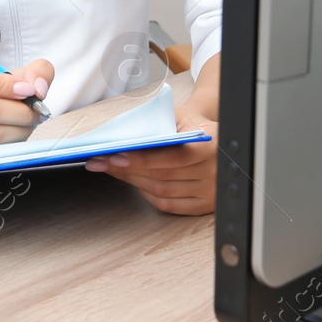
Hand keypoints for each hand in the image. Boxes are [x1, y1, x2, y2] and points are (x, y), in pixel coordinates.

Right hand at [0, 58, 54, 148]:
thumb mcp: (8, 75)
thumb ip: (33, 72)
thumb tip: (39, 87)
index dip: (4, 86)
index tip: (28, 90)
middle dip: (20, 111)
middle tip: (36, 110)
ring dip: (19, 129)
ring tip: (28, 123)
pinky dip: (9, 144)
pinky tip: (15, 135)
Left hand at [85, 55, 219, 214]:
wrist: (220, 138)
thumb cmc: (194, 124)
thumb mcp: (182, 117)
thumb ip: (159, 125)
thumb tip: (124, 137)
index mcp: (208, 146)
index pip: (169, 157)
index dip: (139, 159)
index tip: (113, 157)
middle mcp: (212, 172)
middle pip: (161, 176)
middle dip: (127, 170)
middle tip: (101, 163)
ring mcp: (209, 191)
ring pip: (162, 191)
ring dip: (133, 181)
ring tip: (113, 170)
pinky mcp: (205, 205)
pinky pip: (170, 205)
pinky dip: (148, 195)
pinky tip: (136, 183)